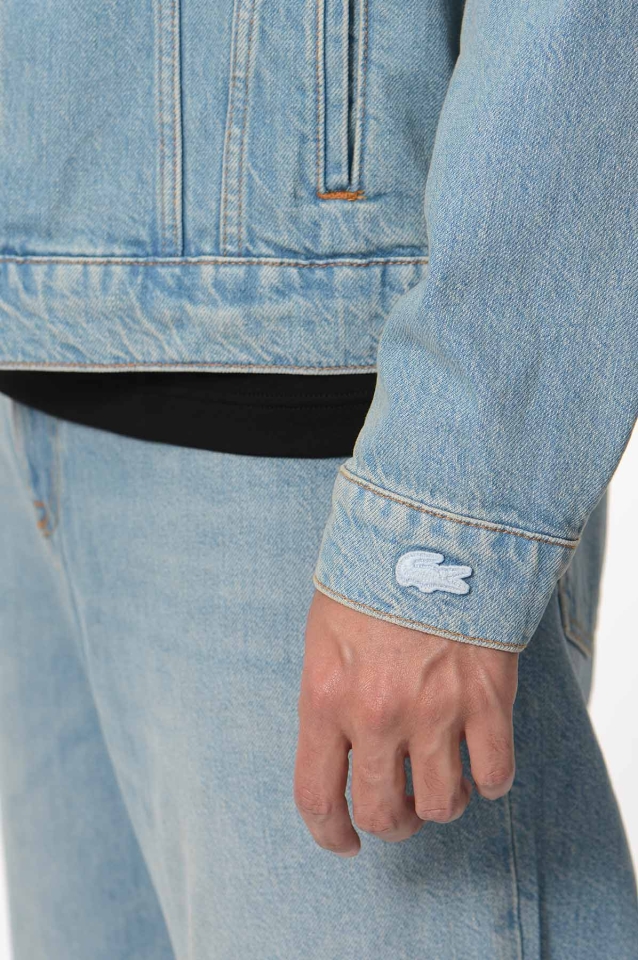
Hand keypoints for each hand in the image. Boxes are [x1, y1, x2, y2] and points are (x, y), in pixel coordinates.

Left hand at [294, 591, 518, 855]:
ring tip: (440, 782)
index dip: (330, 835)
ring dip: (441, 804)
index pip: (317, 796)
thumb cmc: (370, 580)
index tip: (345, 843)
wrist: (430, 533)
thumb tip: (337, 750)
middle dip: (392, 823)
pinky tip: (483, 762)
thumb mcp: (324, 636)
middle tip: (401, 810)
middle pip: (384, 813)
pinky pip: (495, 776)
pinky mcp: (486, 700)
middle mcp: (377, 715)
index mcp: (326, 698)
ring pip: (442, 805)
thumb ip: (327, 697)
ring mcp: (435, 711)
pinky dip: (490, 781)